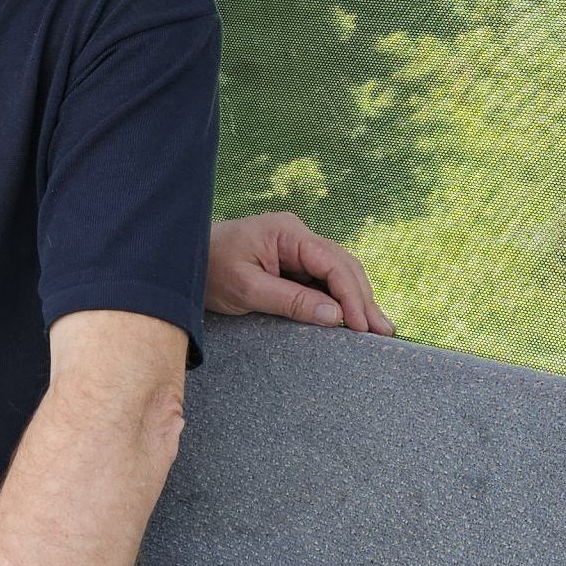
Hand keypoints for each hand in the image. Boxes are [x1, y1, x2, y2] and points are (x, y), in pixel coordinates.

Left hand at [205, 212, 395, 334]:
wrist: (181, 257)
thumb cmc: (208, 268)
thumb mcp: (247, 289)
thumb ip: (291, 301)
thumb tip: (335, 316)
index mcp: (287, 232)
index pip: (333, 263)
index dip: (352, 296)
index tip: (362, 326)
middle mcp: (296, 234)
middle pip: (342, 266)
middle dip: (363, 299)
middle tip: (384, 332)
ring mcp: (295, 247)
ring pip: (336, 272)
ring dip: (356, 300)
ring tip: (378, 329)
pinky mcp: (290, 261)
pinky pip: (321, 279)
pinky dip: (338, 298)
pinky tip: (352, 318)